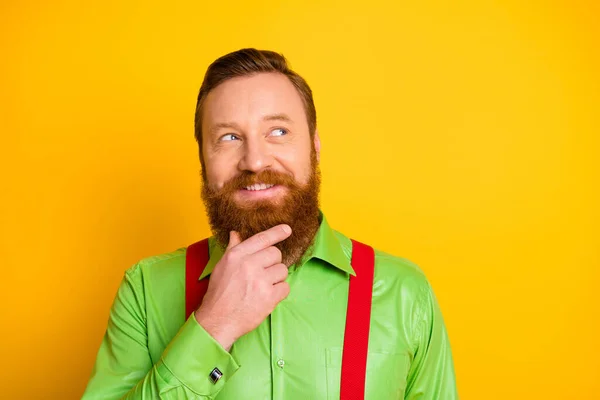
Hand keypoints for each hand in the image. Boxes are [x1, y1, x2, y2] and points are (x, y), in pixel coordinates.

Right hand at [194, 224, 291, 350]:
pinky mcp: (269, 297)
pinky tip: (267, 296)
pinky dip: (279, 292)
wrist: (217, 320)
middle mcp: (249, 265)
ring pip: (282, 270)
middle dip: (273, 262)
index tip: (287, 229)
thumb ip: (233, 249)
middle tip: (263, 273)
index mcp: (237, 255)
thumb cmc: (219, 293)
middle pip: (276, 254)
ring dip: (276, 278)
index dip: (277, 232)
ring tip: (263, 286)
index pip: (262, 238)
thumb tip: (236, 233)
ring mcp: (260, 281)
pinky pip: (285, 287)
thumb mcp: (222, 266)